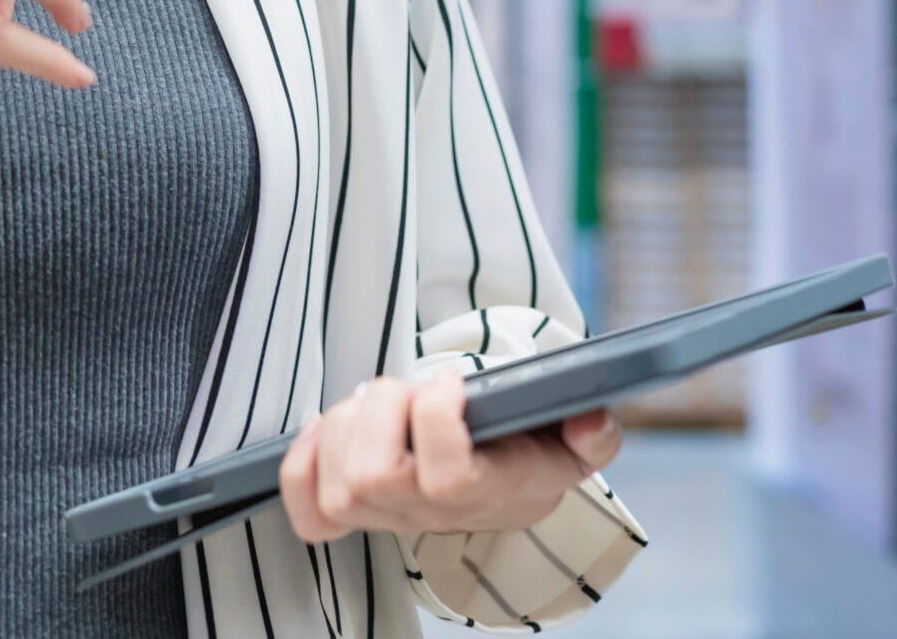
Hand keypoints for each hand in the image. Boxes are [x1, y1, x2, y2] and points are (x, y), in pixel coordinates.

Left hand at [276, 370, 622, 544]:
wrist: (504, 488)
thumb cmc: (530, 452)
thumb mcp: (576, 441)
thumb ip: (593, 432)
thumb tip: (589, 418)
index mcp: (487, 495)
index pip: (445, 476)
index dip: (436, 417)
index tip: (450, 379)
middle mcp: (431, 514)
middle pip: (373, 476)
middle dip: (382, 408)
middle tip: (408, 386)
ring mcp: (387, 517)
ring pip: (338, 482)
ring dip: (347, 422)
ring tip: (381, 400)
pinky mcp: (352, 513)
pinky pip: (308, 508)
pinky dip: (303, 462)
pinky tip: (328, 427)